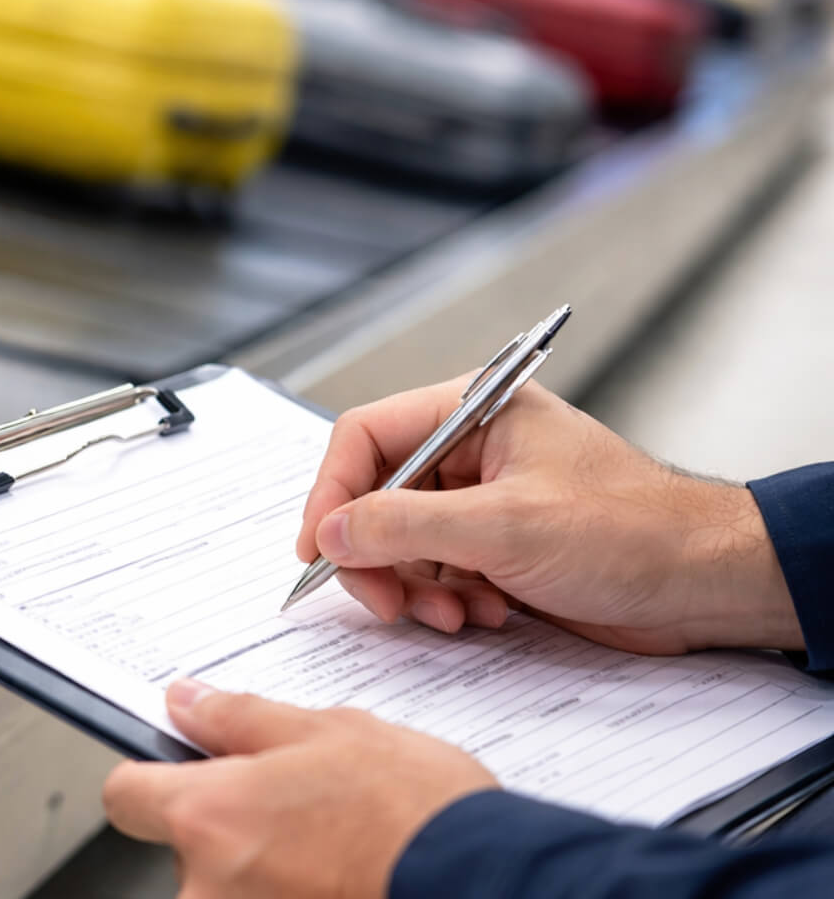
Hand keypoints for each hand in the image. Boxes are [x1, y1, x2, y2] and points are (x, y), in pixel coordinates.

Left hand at [104, 681, 494, 898]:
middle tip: (298, 814)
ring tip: (332, 852)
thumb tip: (186, 702)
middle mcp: (209, 886)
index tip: (177, 773)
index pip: (126, 795)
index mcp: (209, 815)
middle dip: (231, 831)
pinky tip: (341, 879)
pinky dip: (296, 893)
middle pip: (185, 851)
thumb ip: (240, 719)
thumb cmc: (417, 811)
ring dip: (267, 871)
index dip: (151, 779)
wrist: (488, 882)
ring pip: (229, 888)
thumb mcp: (327, 731)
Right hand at [296, 374, 801, 654]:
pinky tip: (485, 613)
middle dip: (377, 556)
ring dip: (417, 586)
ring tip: (456, 613)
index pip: (365, 437)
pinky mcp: (498, 544)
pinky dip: (447, 599)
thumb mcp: (504, 527)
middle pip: (376, 495)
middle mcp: (471, 448)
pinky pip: (436, 571)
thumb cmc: (632, 532)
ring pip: (402, 542)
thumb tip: (331, 533)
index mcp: (473, 411)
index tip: (317, 550)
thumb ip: (405, 527)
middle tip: (384, 602)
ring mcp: (483, 498)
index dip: (331, 493)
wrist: (707, 583)